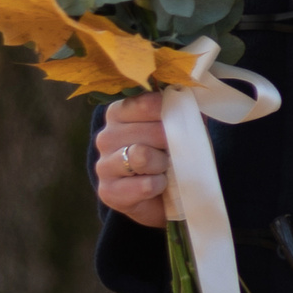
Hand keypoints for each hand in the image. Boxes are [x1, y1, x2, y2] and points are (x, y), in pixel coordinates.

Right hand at [94, 94, 170, 227]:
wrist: (163, 198)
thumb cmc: (171, 155)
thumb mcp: (180, 127)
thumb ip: (182, 109)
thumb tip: (189, 94)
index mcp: (119, 113)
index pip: (147, 103)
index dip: (172, 113)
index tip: (183, 122)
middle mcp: (106, 136)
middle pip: (150, 131)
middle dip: (171, 143)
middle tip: (174, 152)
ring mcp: (103, 164)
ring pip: (141, 156)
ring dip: (163, 164)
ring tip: (165, 169)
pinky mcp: (108, 192)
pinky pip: (144, 185)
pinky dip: (159, 186)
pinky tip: (159, 186)